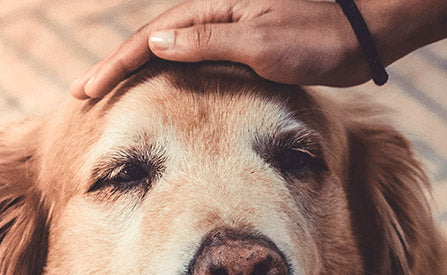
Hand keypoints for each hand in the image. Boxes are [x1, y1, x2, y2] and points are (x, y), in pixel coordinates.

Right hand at [71, 0, 377, 98]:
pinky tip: (162, 89)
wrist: (362, 34)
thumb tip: (155, 43)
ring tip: (111, 91)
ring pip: (170, 51)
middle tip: (84, 92)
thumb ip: (207, 42)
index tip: (87, 89)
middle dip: (117, 67)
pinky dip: (169, 74)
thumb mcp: (260, 42)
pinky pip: (194, 60)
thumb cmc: (317, 37)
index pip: (150, 39)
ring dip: (139, 70)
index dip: (116, 65)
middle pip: (152, 42)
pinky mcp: (244, 46)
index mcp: (212, 11)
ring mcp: (229, 31)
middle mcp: (215, 17)